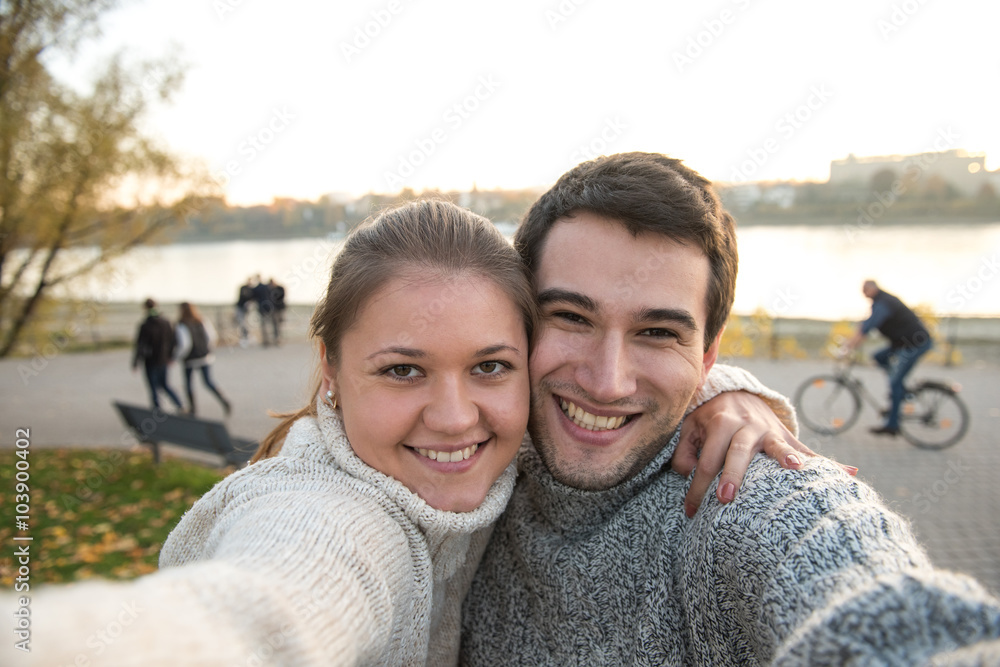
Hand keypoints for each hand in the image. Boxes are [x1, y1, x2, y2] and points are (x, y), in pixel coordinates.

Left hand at [674, 391, 856, 517]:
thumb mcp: (689, 429)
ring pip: (777, 445)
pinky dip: (830, 462)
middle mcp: (746, 425)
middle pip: (738, 452)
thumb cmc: (708, 419)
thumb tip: (687, 472)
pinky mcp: (786, 437)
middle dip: (732, 475)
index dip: (697, 487)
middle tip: (725, 498)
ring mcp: (769, 430)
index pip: (707, 460)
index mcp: (720, 422)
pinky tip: (851, 472)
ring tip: (795, 469)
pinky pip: (808, 450)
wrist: (737, 392)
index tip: (691, 511)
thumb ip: (683, 451)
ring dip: (786, 457)